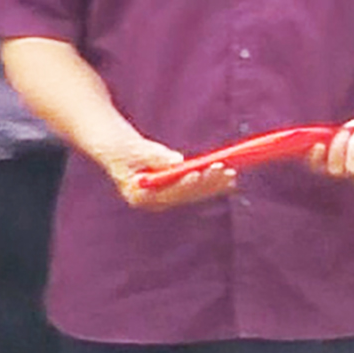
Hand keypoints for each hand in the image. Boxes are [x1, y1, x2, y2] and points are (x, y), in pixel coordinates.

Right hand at [99, 125, 238, 208]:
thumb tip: (177, 161)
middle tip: (223, 170)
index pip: (167, 192)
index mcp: (140, 196)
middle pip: (185, 194)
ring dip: (214, 183)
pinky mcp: (176, 193)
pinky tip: (230, 180)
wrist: (121, 152)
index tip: (198, 172)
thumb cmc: (126, 150)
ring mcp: (167, 199)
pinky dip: (213, 183)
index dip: (184, 183)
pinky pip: (197, 189)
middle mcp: (155, 202)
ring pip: (195, 193)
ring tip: (231, 174)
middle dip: (205, 181)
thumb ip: (155, 156)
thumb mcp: (135, 151)